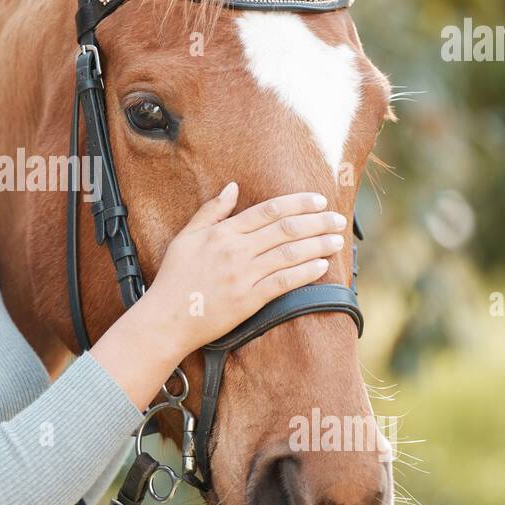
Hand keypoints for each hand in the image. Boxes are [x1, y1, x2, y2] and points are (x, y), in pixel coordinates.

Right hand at [142, 182, 346, 353]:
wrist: (167, 318)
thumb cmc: (175, 277)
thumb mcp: (186, 237)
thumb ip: (211, 211)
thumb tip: (232, 186)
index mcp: (222, 232)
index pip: (268, 210)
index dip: (297, 203)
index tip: (318, 200)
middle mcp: (236, 250)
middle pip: (286, 229)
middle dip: (317, 221)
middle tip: (338, 218)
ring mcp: (243, 275)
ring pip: (290, 253)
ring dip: (318, 244)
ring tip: (337, 239)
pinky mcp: (249, 300)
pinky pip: (284, 282)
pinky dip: (305, 272)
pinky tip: (322, 265)